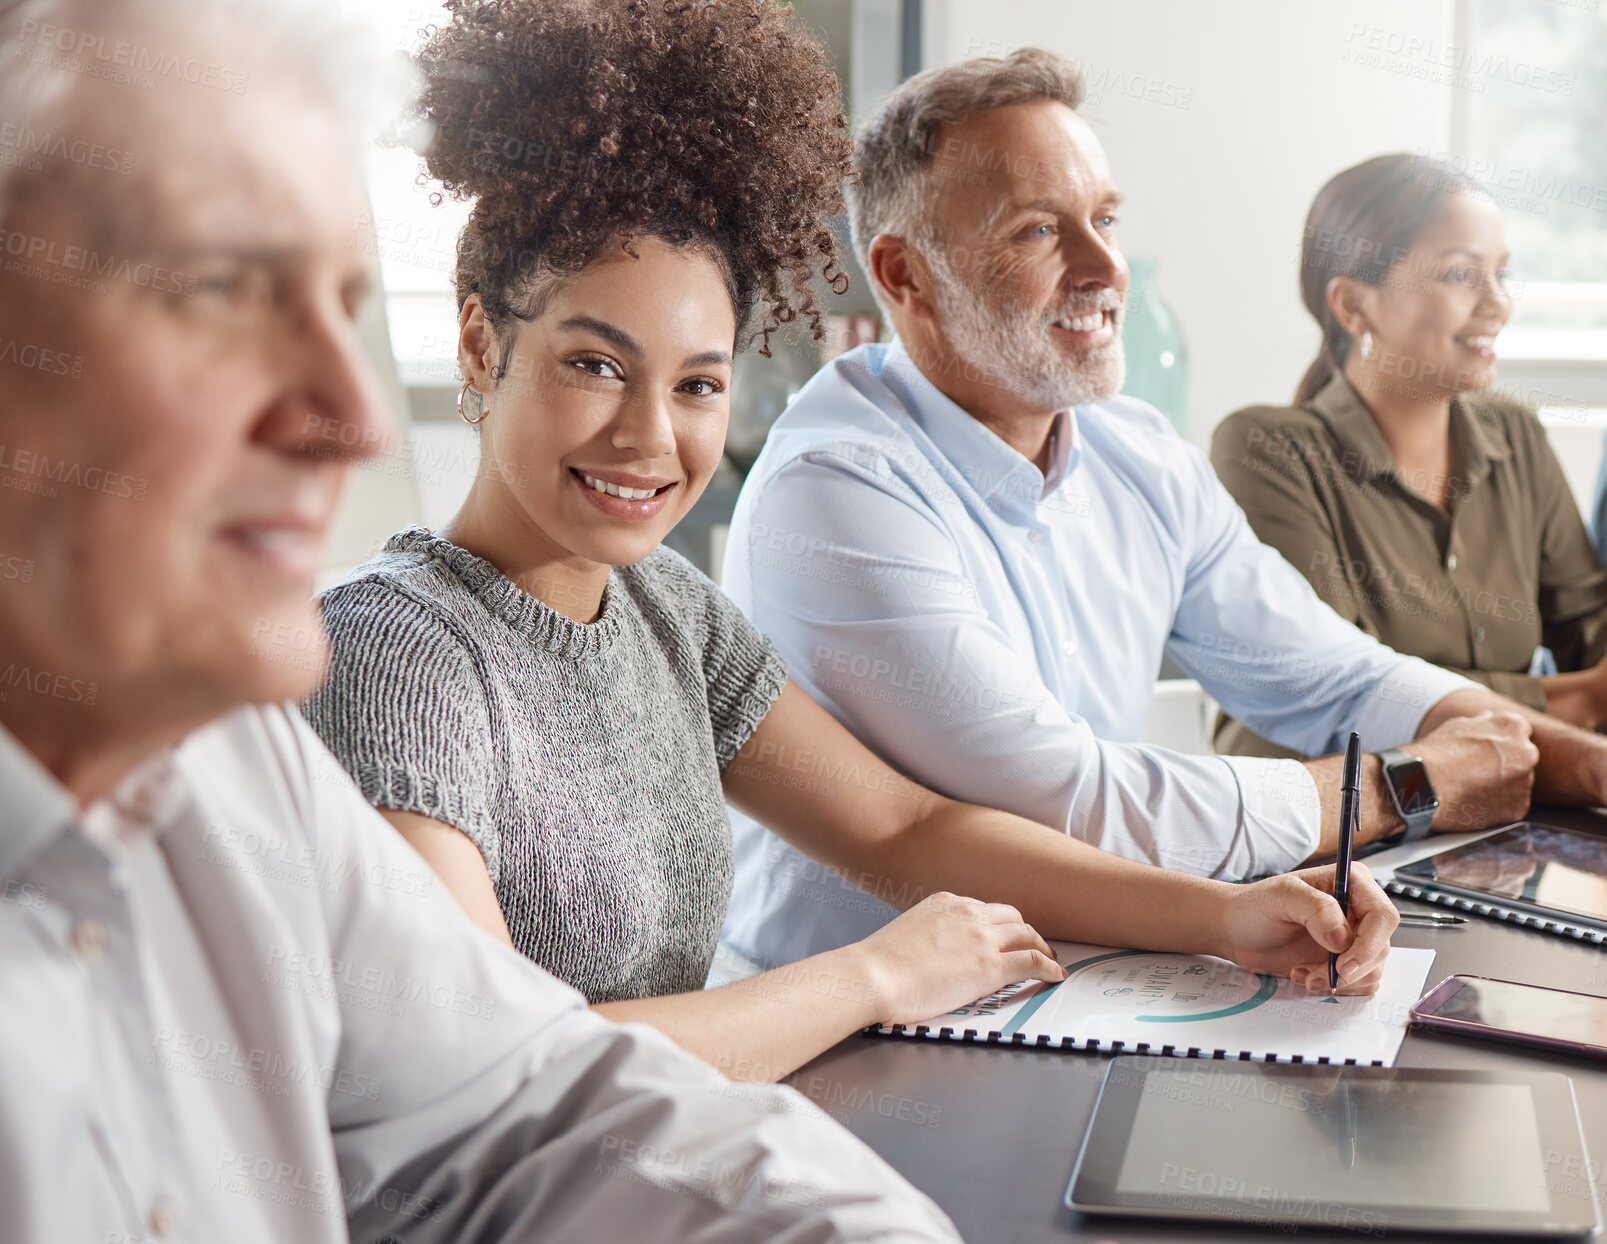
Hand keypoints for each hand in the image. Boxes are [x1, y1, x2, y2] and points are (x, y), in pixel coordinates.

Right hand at [854, 892, 1065, 1024]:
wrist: (873, 975)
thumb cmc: (879, 964)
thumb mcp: (907, 932)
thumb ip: (930, 935)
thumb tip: (935, 953)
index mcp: (946, 903)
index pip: (984, 909)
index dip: (999, 925)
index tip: (1004, 935)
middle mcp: (968, 913)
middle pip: (1012, 917)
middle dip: (1025, 931)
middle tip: (1033, 944)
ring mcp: (982, 939)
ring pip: (1027, 935)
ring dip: (1042, 947)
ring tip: (1049, 959)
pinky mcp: (991, 967)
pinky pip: (1033, 961)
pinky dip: (1049, 967)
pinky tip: (1055, 974)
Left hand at [1216, 865, 1397, 995]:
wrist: (1236, 931)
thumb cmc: (1254, 906)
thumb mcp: (1280, 896)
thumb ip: (1315, 908)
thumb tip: (1342, 936)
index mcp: (1350, 882)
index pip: (1383, 915)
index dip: (1369, 943)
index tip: (1343, 962)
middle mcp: (1357, 910)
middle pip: (1381, 947)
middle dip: (1350, 968)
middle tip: (1317, 974)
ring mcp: (1352, 938)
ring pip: (1372, 969)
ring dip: (1338, 979)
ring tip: (1304, 971)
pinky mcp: (1344, 961)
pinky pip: (1359, 983)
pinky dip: (1334, 986)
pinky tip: (1306, 974)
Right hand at [1412, 710, 1536, 830]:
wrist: (1424, 784)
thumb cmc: (1436, 753)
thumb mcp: (1456, 724)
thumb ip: (1480, 721)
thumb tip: (1487, 717)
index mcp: (1513, 727)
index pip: (1518, 732)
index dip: (1499, 743)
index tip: (1484, 751)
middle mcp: (1527, 753)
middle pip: (1522, 758)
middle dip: (1505, 764)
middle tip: (1476, 770)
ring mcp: (1525, 782)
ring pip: (1518, 783)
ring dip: (1503, 785)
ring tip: (1471, 787)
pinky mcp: (1518, 808)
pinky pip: (1513, 806)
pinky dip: (1498, 806)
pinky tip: (1474, 800)